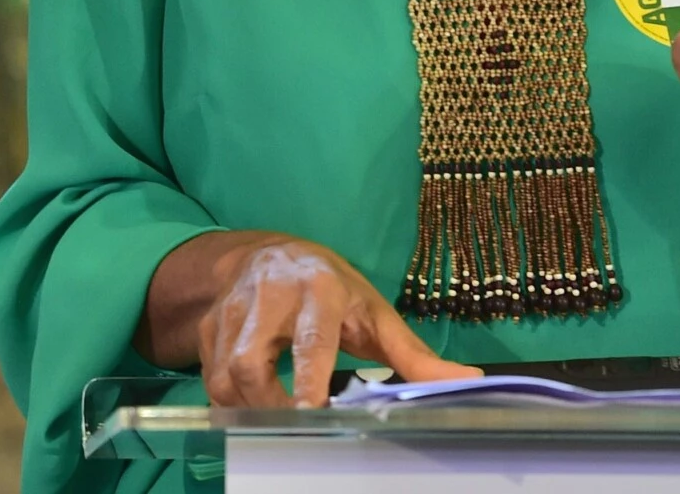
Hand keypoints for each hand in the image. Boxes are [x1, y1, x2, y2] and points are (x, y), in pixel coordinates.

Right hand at [192, 237, 478, 407]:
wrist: (269, 252)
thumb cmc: (332, 289)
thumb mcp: (374, 313)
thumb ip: (415, 354)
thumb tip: (469, 381)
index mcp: (318, 288)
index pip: (310, 339)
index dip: (306, 377)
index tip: (311, 412)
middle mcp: (268, 294)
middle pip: (251, 360)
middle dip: (268, 403)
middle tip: (295, 427)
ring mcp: (232, 309)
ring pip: (224, 372)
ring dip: (246, 407)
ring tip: (275, 420)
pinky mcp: (210, 326)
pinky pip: (210, 376)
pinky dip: (229, 402)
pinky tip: (252, 407)